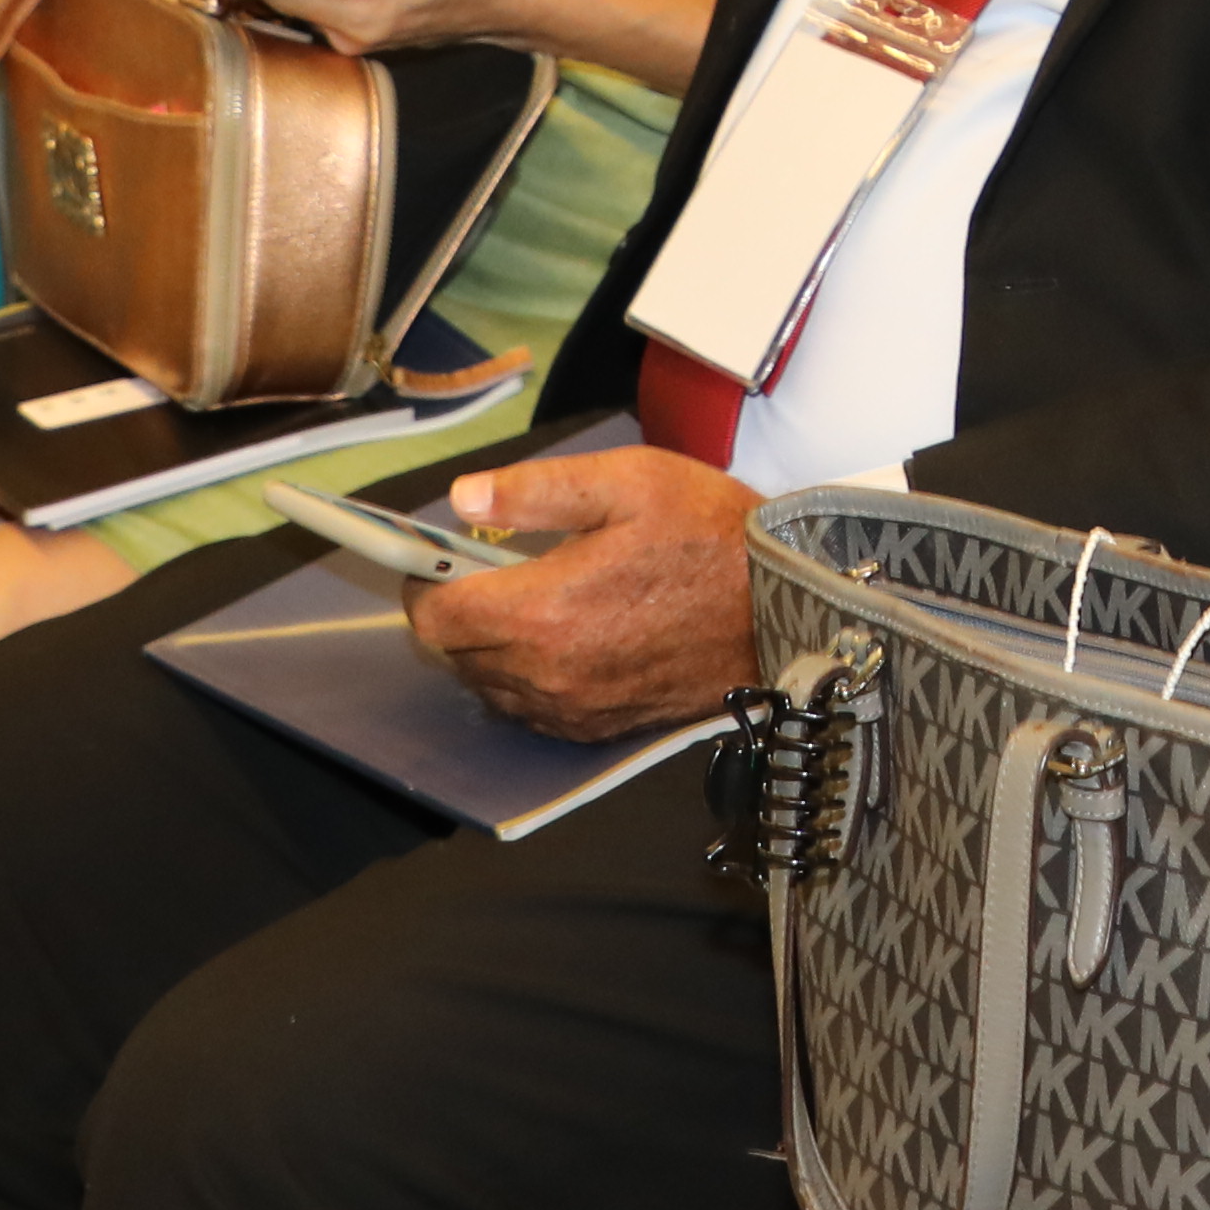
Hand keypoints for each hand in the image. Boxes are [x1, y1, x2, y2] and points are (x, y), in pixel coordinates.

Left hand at [402, 445, 754, 735]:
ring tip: (528, 603)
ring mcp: (573, 708)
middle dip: (458, 613)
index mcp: (542, 612)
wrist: (784, 607)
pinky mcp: (599, 728)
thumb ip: (535, 490)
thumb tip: (464, 498)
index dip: (425, 584)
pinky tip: (559, 640)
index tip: (436, 560)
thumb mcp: (626, 481)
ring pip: (490, 687)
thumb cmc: (713, 536)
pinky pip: (531, 710)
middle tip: (489, 571)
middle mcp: (548, 673)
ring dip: (490, 649)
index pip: (436, 616)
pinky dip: (525, 679)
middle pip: (456, 655)